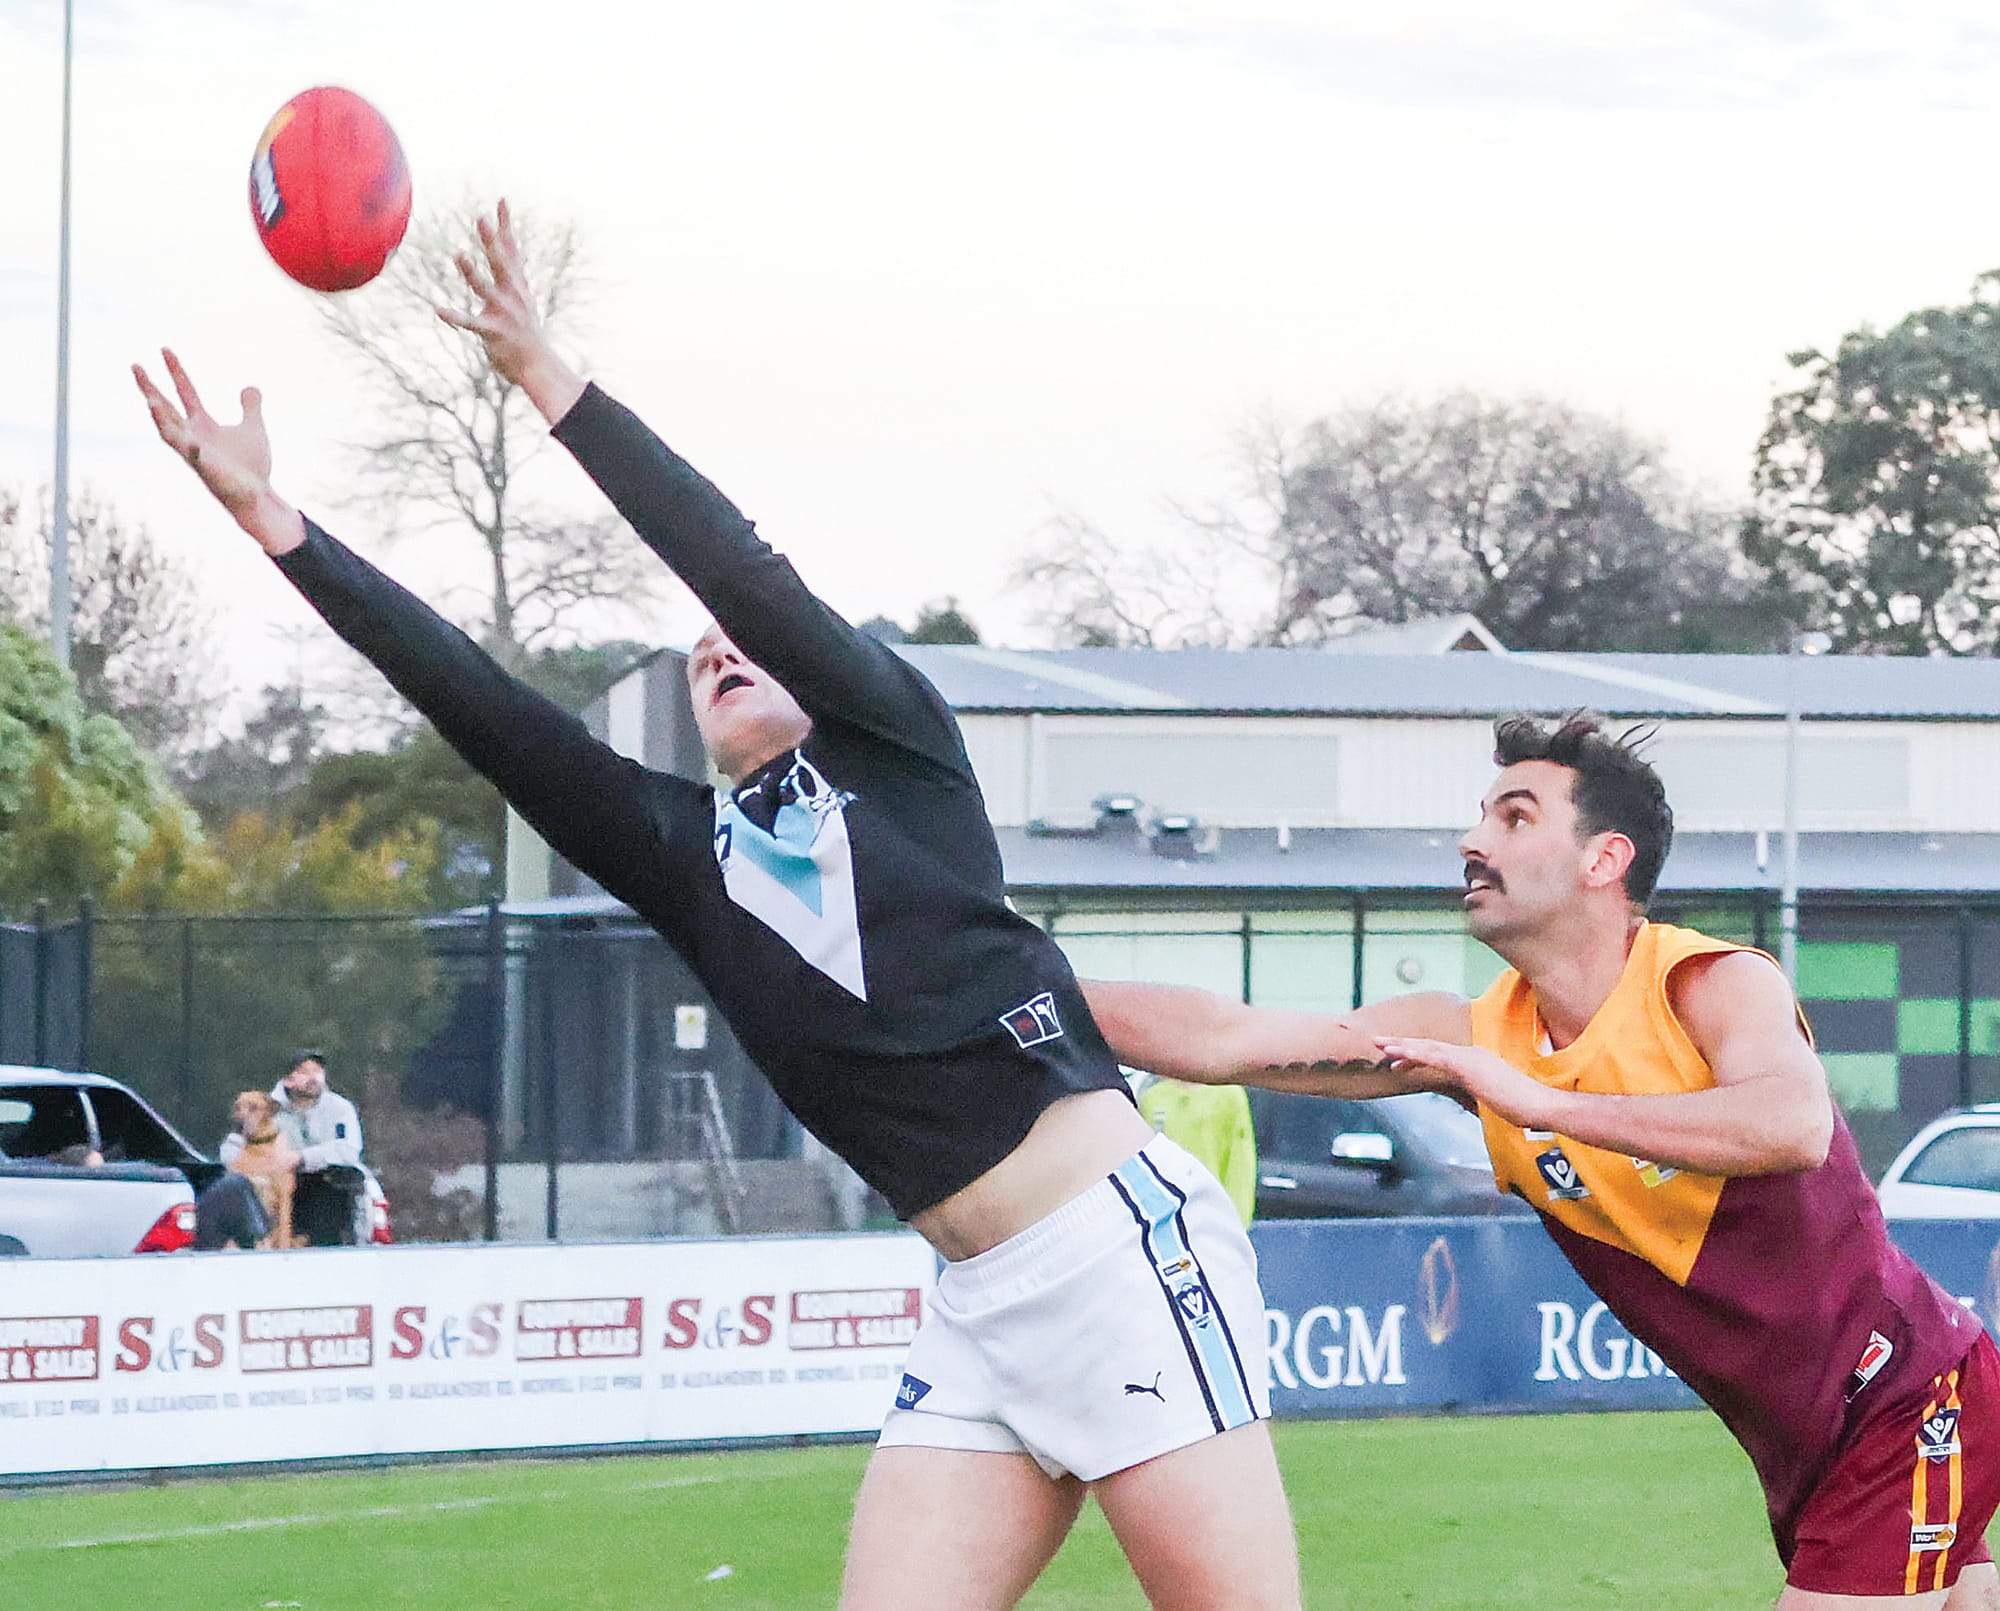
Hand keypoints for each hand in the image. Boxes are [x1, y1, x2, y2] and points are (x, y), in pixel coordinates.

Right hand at [133, 350, 303, 554]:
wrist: (258, 495)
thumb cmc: (251, 466)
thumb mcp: (253, 427)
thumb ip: (250, 407)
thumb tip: (251, 386)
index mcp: (202, 425)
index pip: (184, 392)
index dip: (175, 371)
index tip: (164, 349)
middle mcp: (193, 436)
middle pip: (166, 408)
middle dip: (150, 388)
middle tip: (135, 366)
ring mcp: (196, 454)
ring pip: (171, 433)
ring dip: (160, 418)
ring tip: (150, 400)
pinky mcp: (208, 471)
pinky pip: (196, 459)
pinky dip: (193, 450)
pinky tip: (192, 441)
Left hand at [437, 199, 585, 422]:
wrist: (538, 366)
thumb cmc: (524, 330)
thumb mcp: (521, 297)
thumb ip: (510, 272)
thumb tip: (503, 249)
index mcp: (517, 285)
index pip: (512, 249)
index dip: (506, 225)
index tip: (501, 200)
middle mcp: (513, 295)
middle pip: (501, 263)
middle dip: (492, 241)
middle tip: (481, 218)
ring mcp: (504, 313)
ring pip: (486, 289)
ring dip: (472, 273)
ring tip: (459, 256)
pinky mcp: (493, 333)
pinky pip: (471, 323)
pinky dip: (456, 317)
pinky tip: (440, 310)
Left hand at [1375, 1036, 1560, 1130]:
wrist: (1539, 1105)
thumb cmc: (1522, 1107)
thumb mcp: (1493, 1099)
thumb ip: (1480, 1096)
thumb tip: (1475, 1102)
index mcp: (1476, 1061)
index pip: (1440, 1055)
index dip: (1416, 1055)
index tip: (1397, 1060)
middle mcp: (1470, 1054)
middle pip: (1429, 1047)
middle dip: (1402, 1044)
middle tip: (1379, 1043)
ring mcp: (1469, 1057)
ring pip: (1428, 1048)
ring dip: (1402, 1046)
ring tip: (1380, 1045)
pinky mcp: (1468, 1065)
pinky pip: (1435, 1056)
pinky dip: (1414, 1053)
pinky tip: (1398, 1053)